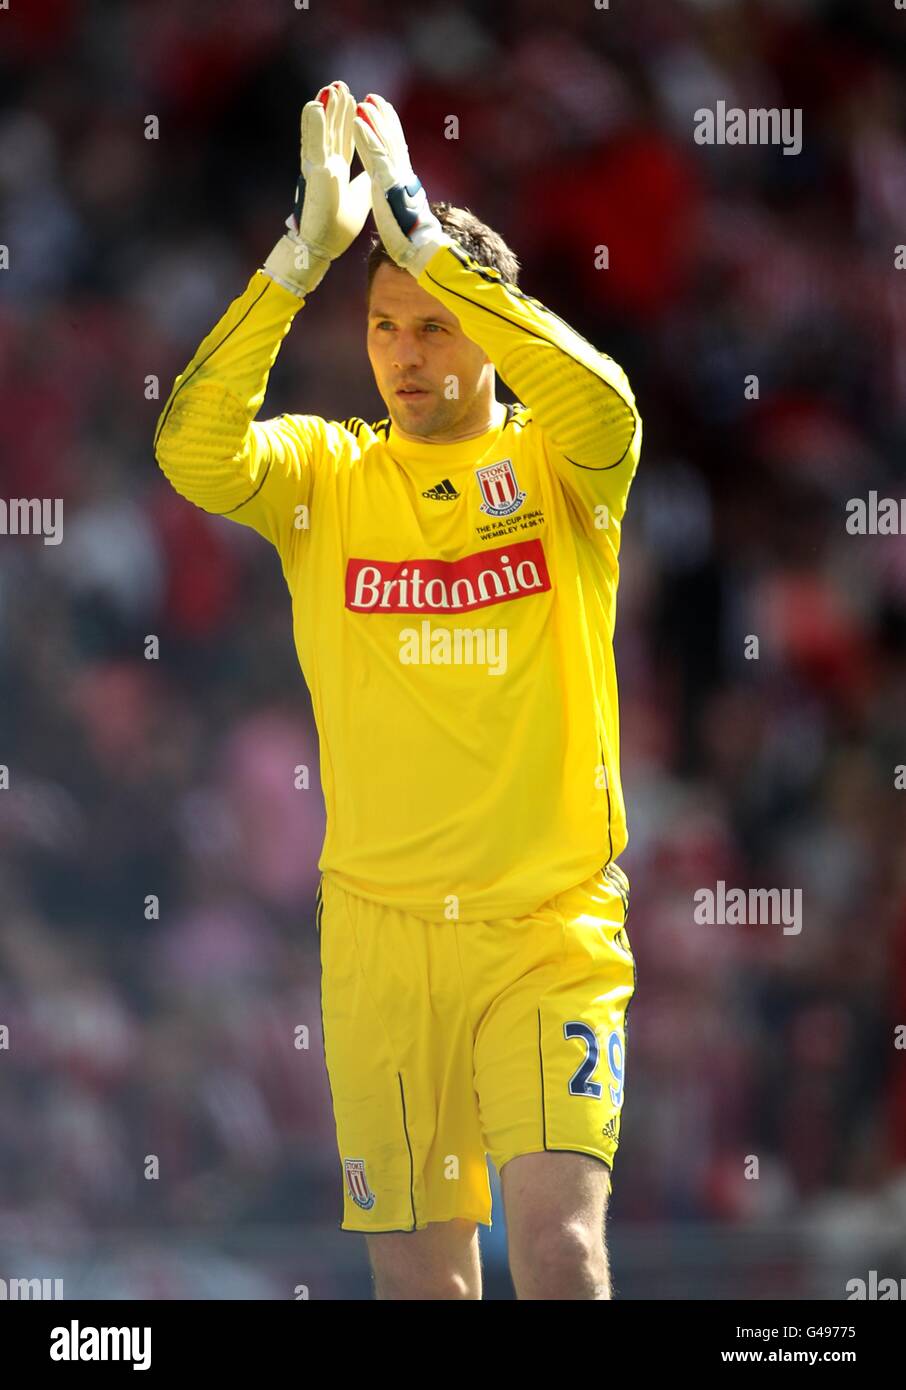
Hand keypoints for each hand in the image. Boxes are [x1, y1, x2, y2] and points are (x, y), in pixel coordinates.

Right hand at [264, 80, 370, 296]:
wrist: (325, 245)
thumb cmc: (337, 226)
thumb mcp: (360, 198)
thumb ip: (365, 183)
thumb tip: (374, 174)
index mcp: (337, 170)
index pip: (343, 138)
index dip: (346, 119)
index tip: (351, 99)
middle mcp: (325, 165)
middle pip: (332, 130)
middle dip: (336, 108)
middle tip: (340, 85)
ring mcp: (318, 167)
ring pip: (321, 131)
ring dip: (325, 109)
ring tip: (330, 88)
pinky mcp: (315, 173)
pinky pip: (314, 144)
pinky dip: (313, 125)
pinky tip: (315, 105)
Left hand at [352, 93, 450, 276]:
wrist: (420, 249)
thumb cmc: (410, 236)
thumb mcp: (401, 210)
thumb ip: (398, 197)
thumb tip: (398, 195)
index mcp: (402, 181)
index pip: (396, 150)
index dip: (390, 130)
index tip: (383, 113)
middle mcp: (401, 174)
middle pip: (392, 139)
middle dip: (384, 118)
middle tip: (374, 98)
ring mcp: (395, 176)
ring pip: (384, 142)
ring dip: (374, 120)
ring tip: (365, 102)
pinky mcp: (387, 183)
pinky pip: (375, 154)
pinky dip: (367, 136)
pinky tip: (358, 121)